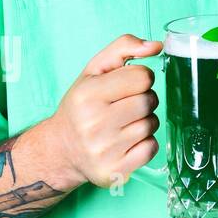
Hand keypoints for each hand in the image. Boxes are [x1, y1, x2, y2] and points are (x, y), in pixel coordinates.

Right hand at [42, 35, 162, 191]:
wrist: (60, 149)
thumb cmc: (83, 105)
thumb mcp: (95, 69)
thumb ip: (124, 46)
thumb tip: (157, 46)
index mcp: (87, 95)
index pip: (142, 77)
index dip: (141, 78)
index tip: (128, 85)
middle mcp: (92, 124)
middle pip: (149, 101)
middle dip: (144, 99)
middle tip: (127, 105)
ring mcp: (103, 150)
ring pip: (151, 125)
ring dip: (145, 121)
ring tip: (125, 123)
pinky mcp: (113, 171)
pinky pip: (151, 149)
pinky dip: (146, 143)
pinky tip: (127, 141)